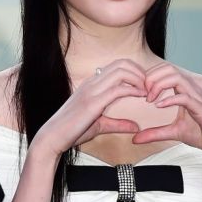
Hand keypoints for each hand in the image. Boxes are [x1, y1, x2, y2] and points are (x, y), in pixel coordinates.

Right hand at [31, 59, 147, 158]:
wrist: (51, 138)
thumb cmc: (72, 131)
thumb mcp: (100, 125)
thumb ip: (118, 124)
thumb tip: (136, 127)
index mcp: (92, 84)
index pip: (117, 65)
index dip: (135, 71)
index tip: (145, 85)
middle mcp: (92, 82)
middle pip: (122, 63)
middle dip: (140, 71)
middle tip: (149, 86)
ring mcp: (92, 90)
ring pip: (121, 71)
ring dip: (138, 79)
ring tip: (147, 91)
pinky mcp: (93, 102)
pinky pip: (118, 89)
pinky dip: (133, 90)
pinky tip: (141, 96)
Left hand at [133, 63, 201, 162]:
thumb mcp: (174, 133)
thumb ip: (154, 133)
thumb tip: (134, 139)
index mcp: (185, 91)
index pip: (164, 71)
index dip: (149, 78)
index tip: (140, 94)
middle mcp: (191, 90)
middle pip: (168, 68)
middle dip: (151, 78)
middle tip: (143, 95)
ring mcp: (198, 98)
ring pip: (177, 77)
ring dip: (159, 85)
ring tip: (150, 100)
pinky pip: (185, 97)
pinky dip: (170, 99)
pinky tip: (159, 106)